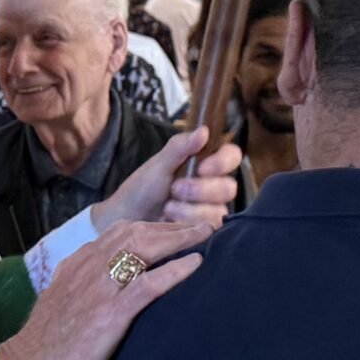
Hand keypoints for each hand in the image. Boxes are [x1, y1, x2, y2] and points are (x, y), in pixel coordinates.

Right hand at [0, 221, 210, 359]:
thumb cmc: (45, 344)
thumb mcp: (63, 300)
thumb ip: (82, 284)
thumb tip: (107, 284)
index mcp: (78, 262)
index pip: (120, 231)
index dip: (153, 226)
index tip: (176, 228)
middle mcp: (88, 266)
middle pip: (137, 232)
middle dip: (172, 226)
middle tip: (202, 226)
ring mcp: (99, 288)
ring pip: (144, 248)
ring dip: (179, 239)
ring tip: (206, 236)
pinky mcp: (108, 313)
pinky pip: (148, 284)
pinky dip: (175, 271)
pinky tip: (196, 264)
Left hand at [91, 127, 241, 231]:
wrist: (127, 218)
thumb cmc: (142, 188)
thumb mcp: (159, 164)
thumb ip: (180, 147)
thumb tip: (204, 130)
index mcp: (205, 163)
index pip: (231, 156)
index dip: (223, 162)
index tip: (202, 167)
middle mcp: (212, 185)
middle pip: (228, 187)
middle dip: (201, 190)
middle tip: (176, 188)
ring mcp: (210, 209)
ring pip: (219, 209)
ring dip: (191, 208)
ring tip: (168, 207)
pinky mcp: (204, 229)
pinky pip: (210, 226)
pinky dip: (189, 222)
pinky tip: (171, 218)